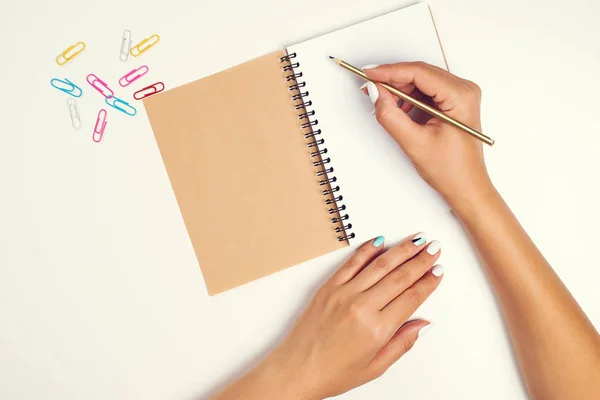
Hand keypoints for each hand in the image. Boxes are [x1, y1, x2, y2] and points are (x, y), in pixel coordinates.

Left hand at [258, 235, 442, 398]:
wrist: (296, 370)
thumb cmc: (332, 372)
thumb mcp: (375, 366)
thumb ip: (401, 343)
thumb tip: (422, 324)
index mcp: (377, 329)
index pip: (411, 297)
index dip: (428, 282)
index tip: (437, 271)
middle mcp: (361, 307)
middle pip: (399, 276)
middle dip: (420, 260)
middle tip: (434, 248)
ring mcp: (344, 294)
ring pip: (379, 264)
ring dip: (401, 250)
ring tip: (416, 240)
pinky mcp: (329, 287)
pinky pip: (352, 263)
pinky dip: (367, 250)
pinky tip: (380, 241)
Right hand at [362, 62, 491, 208]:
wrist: (467, 187)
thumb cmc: (451, 170)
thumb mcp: (414, 143)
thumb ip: (390, 115)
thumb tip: (375, 92)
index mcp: (460, 97)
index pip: (419, 72)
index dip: (389, 71)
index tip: (368, 73)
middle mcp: (464, 91)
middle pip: (420, 73)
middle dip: (393, 80)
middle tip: (370, 88)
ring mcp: (460, 96)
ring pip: (422, 81)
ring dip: (401, 89)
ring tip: (384, 104)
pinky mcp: (454, 103)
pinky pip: (427, 91)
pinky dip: (410, 97)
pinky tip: (400, 109)